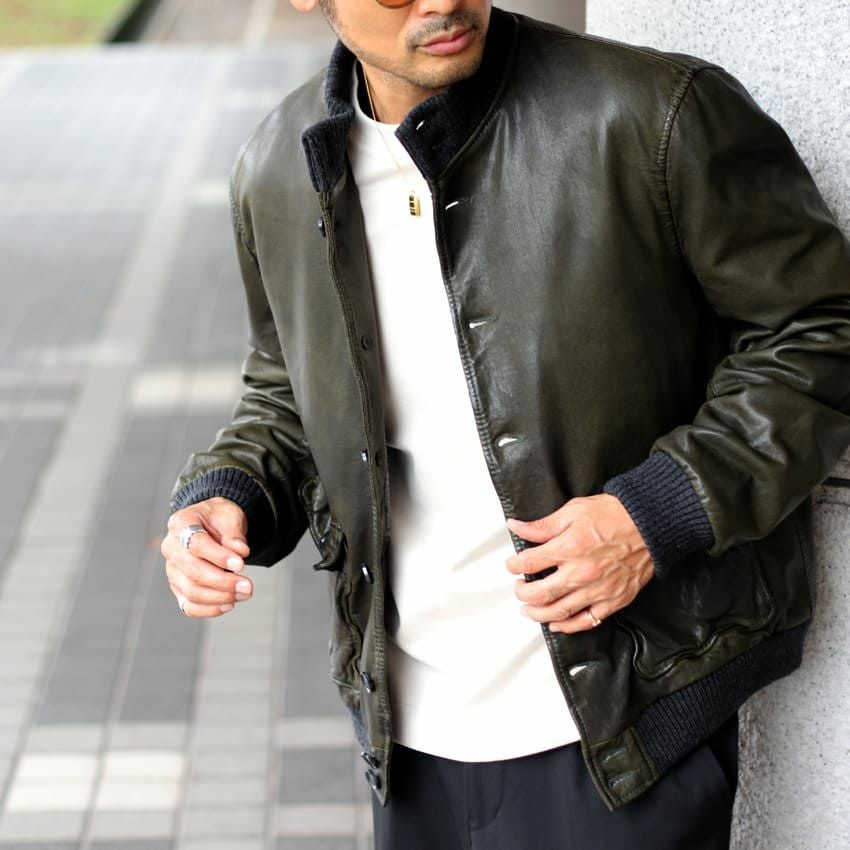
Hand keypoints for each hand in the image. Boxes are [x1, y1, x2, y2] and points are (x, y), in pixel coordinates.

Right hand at [162, 497, 251, 617]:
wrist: (211, 524)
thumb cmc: (219, 518)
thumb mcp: (229, 515)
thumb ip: (234, 533)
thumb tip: (240, 551)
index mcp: (181, 523)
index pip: (196, 544)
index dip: (219, 556)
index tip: (241, 564)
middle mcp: (171, 548)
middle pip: (193, 571)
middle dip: (223, 582)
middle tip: (248, 586)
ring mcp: (172, 569)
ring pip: (190, 591)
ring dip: (220, 597)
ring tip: (244, 594)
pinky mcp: (178, 587)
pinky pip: (188, 605)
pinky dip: (208, 610)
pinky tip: (228, 605)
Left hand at [506, 495, 653, 633]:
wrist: (649, 525)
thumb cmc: (614, 515)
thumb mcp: (573, 512)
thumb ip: (542, 525)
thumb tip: (517, 527)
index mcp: (568, 548)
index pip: (529, 563)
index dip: (513, 565)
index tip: (512, 565)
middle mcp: (581, 573)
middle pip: (539, 593)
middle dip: (522, 592)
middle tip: (519, 587)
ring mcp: (597, 590)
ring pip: (558, 612)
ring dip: (537, 613)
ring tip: (528, 608)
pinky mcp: (613, 601)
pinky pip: (586, 621)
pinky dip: (567, 626)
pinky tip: (556, 623)